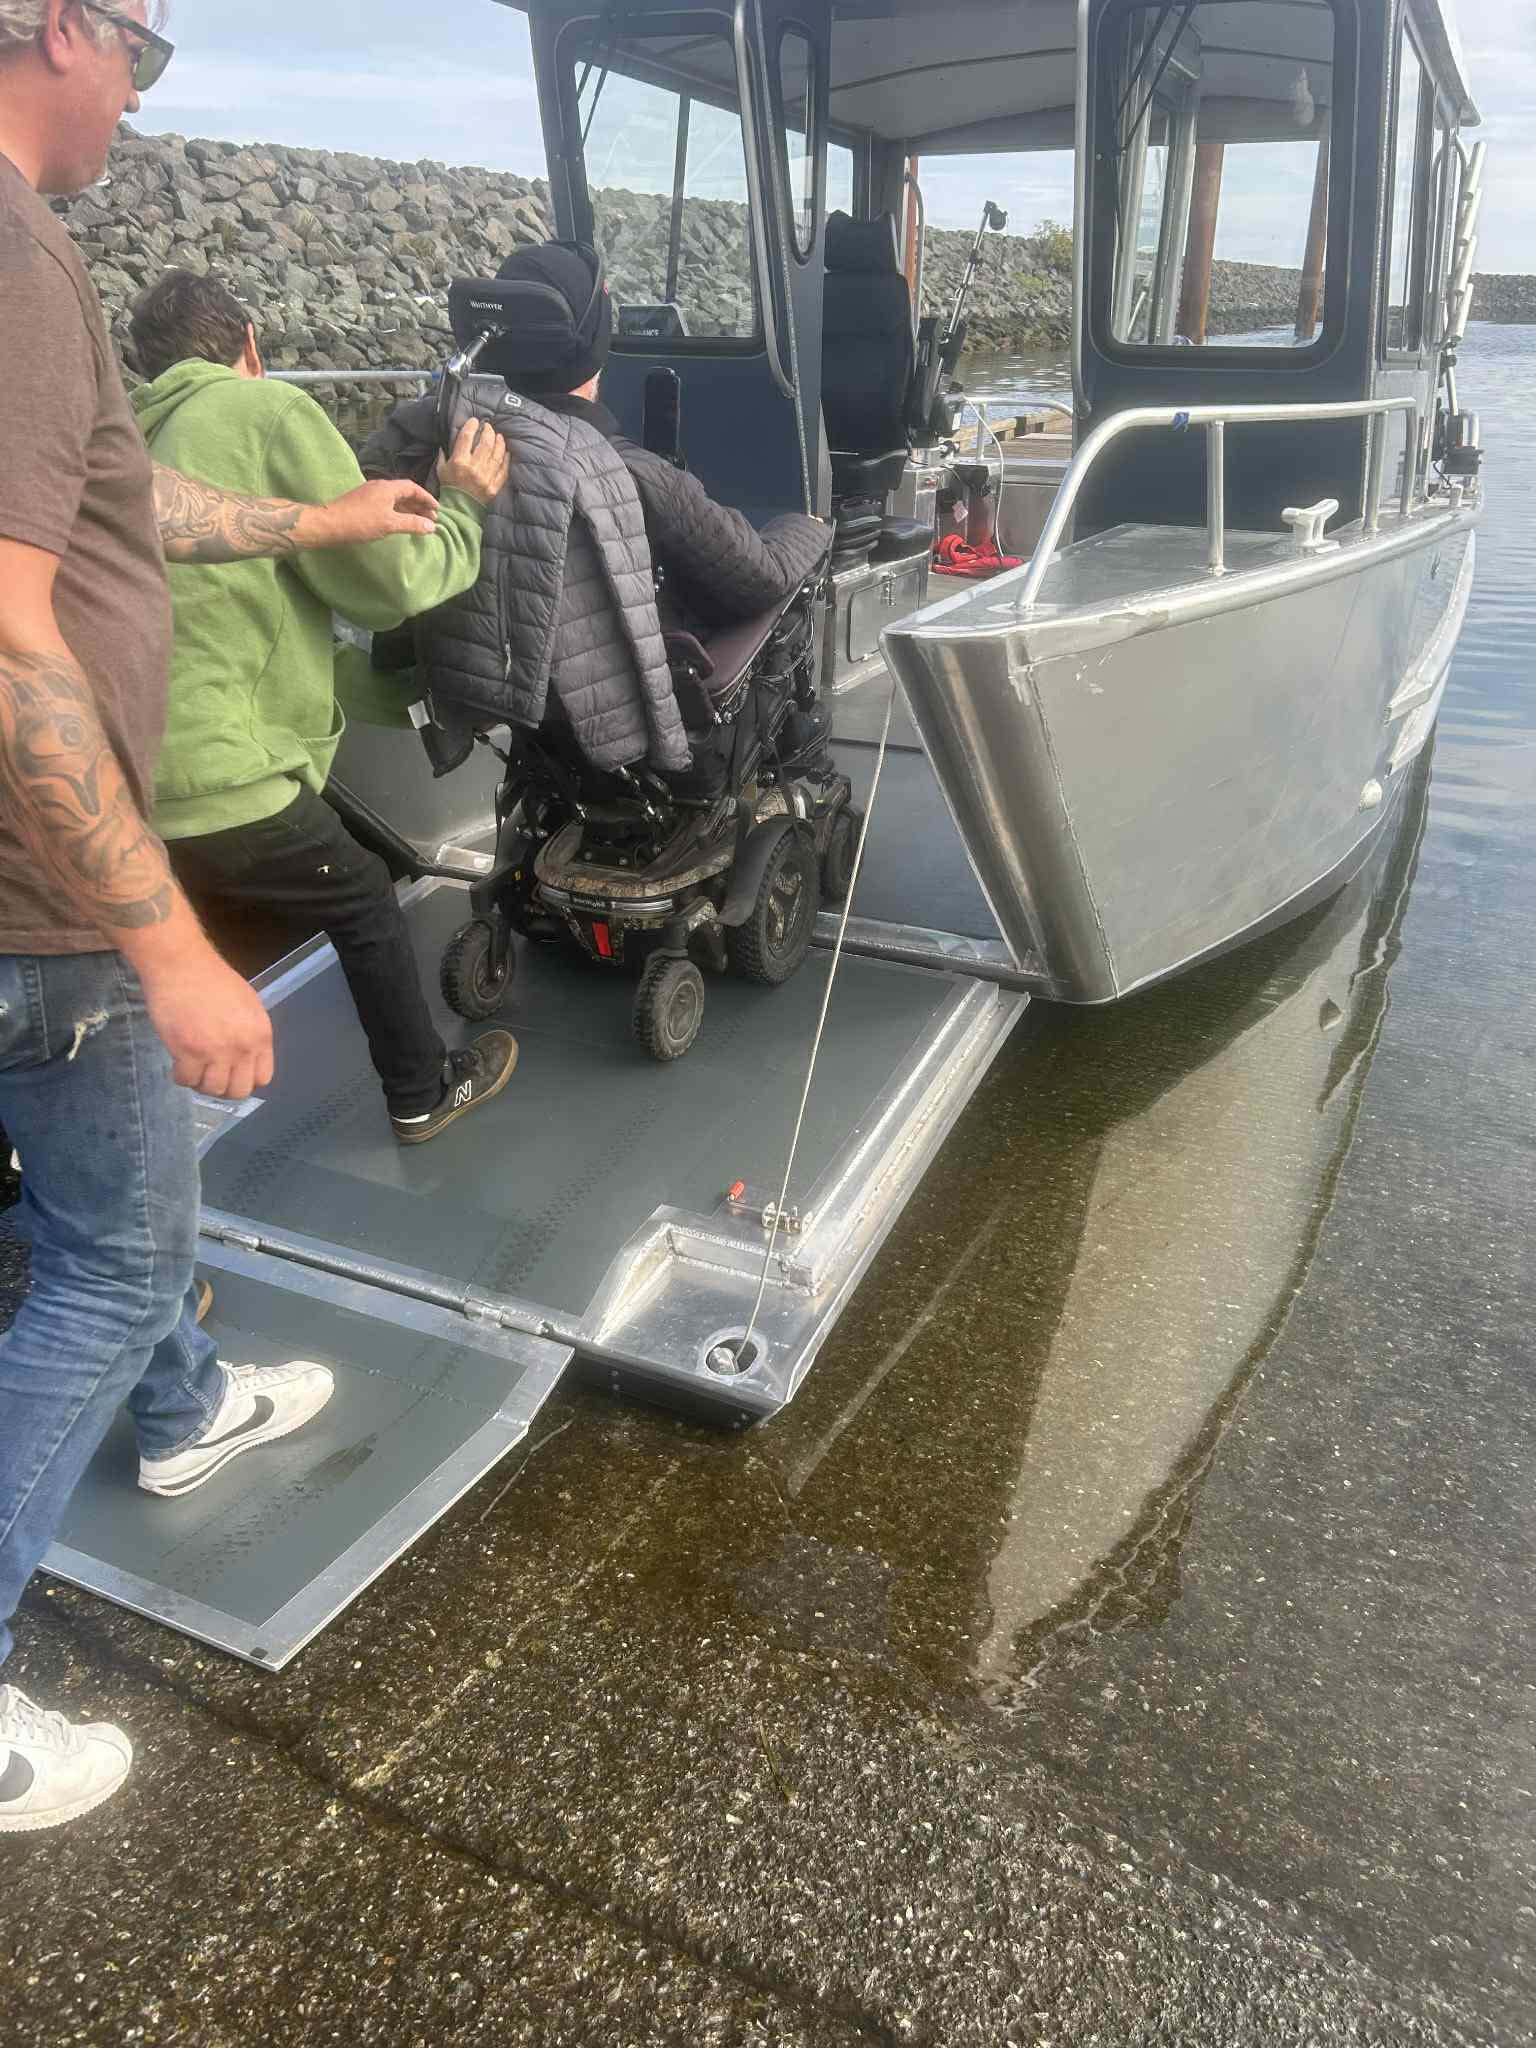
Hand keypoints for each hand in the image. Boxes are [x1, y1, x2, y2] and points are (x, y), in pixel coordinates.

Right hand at [139, 939, 274, 1100]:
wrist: (182, 964)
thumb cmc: (212, 979)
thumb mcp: (247, 1005)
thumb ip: (249, 1033)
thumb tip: (244, 1058)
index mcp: (261, 1035)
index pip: (263, 1078)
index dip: (245, 1079)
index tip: (231, 1073)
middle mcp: (243, 1047)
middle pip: (238, 1090)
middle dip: (222, 1087)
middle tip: (208, 1074)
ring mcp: (216, 1051)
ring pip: (212, 1089)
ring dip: (200, 1082)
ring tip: (192, 1067)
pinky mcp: (188, 1052)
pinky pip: (186, 1080)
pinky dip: (180, 1076)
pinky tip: (177, 1063)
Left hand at [305, 478, 440, 547]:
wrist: (330, 524)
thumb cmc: (361, 522)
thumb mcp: (390, 524)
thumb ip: (412, 524)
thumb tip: (432, 526)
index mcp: (388, 487)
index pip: (413, 488)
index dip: (427, 498)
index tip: (437, 509)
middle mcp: (380, 486)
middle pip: (404, 492)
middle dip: (419, 505)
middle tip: (431, 519)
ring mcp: (370, 493)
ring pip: (394, 499)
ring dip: (408, 509)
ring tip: (419, 522)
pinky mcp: (363, 502)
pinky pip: (386, 504)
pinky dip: (397, 512)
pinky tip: (399, 522)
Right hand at [440, 418, 511, 505]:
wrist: (458, 510)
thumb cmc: (449, 488)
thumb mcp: (441, 470)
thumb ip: (444, 455)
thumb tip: (447, 442)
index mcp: (459, 462)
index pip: (466, 438)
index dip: (472, 426)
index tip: (475, 421)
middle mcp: (474, 468)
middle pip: (485, 443)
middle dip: (488, 432)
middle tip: (489, 427)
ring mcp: (485, 478)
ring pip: (497, 455)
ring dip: (499, 443)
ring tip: (499, 436)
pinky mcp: (494, 487)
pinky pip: (503, 470)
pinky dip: (506, 459)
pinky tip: (506, 452)